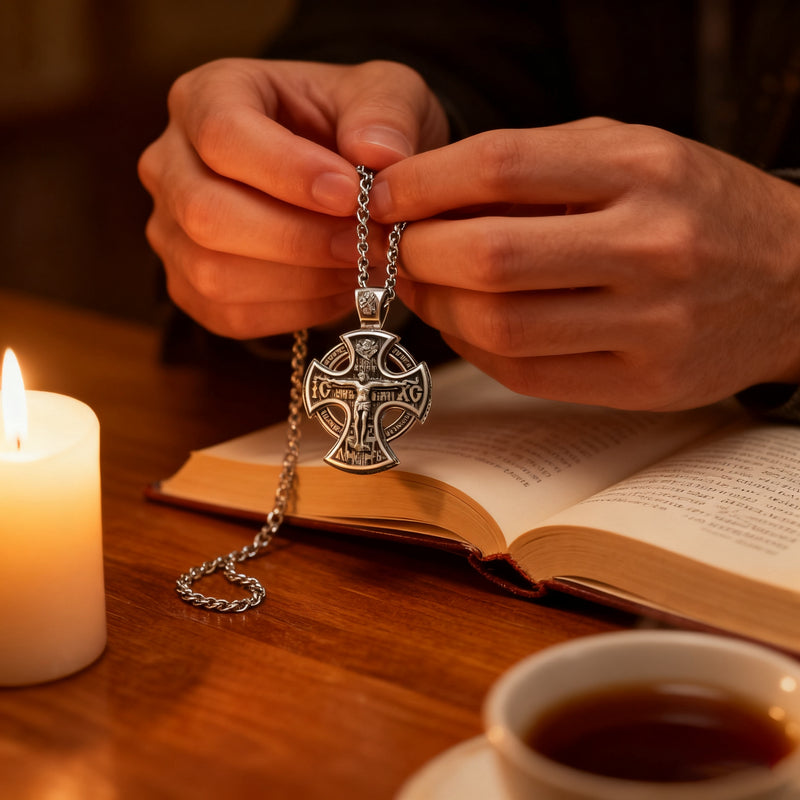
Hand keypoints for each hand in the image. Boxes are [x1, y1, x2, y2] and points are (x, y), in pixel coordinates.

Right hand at [138, 58, 447, 337]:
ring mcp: (171, 232)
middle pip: (207, 213)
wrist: (341, 181)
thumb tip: (378, 153)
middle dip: (297, 239)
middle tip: (366, 242)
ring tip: (362, 265)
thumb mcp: (382, 94)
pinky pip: (232, 315)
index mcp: (204, 96)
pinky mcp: (189, 287)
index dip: (287, 171)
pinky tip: (340, 287)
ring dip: (303, 280)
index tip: (351, 194)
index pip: (222, 133)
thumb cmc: (352, 128)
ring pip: (215, 274)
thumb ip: (385, 113)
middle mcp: (170, 164)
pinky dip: (298, 310)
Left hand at [371, 118, 799, 409]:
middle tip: (395, 249)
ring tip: (425, 286)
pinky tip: (467, 322)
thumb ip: (533, 167)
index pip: (501, 168)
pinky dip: (475, 348)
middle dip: (417, 254)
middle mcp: (652, 246)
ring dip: (439, 307)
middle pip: (489, 257)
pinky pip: (525, 373)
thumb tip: (424, 198)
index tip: (381, 197)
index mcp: (643, 169)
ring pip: (500, 326)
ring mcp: (652, 324)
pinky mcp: (644, 384)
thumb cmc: (692, 206)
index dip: (422, 184)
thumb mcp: (627, 154)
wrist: (790, 281)